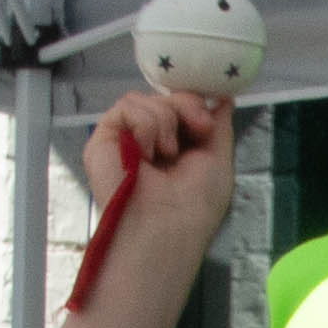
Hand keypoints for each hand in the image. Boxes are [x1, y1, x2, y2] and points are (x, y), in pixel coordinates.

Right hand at [85, 81, 243, 289]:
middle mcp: (148, 142)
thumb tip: (224, 97)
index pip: (181, 106)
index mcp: (175, 148)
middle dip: (187, 107)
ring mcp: (125, 140)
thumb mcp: (219, 160)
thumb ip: (219, 126)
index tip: (207, 122)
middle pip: (165, 97)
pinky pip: (127, 106)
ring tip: (167, 155)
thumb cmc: (194, 206)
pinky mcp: (104, 139)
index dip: (195, 103)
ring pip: (146, 99)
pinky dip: (145, 126)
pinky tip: (146, 155)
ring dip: (166, 121)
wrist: (165, 230)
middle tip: (198, 129)